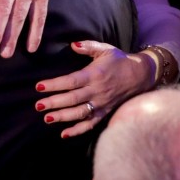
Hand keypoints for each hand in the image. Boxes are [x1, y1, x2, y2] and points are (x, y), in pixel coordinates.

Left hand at [35, 41, 154, 137]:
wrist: (141, 75)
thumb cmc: (119, 61)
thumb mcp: (105, 49)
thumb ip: (88, 46)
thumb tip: (72, 45)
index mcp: (94, 75)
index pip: (71, 81)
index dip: (55, 84)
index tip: (39, 87)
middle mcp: (97, 91)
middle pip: (73, 99)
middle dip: (54, 103)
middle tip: (38, 105)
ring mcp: (101, 104)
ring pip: (80, 113)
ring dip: (63, 117)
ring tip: (47, 118)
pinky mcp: (105, 112)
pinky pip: (91, 124)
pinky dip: (78, 130)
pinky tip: (64, 134)